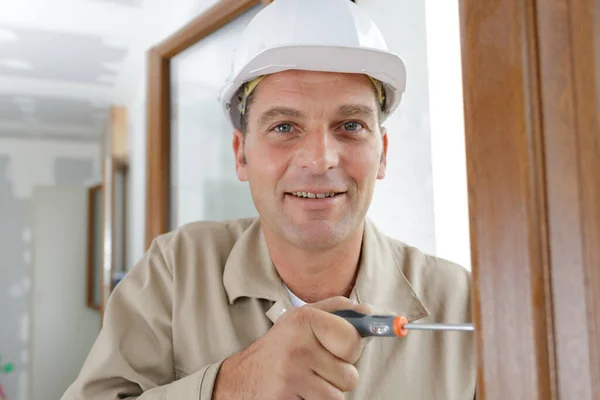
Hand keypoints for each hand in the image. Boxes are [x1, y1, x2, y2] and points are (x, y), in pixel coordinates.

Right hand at [213, 296, 373, 399]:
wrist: (240, 380)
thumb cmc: (280, 348)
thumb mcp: (301, 319)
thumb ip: (336, 310)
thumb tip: (369, 311)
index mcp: (305, 318)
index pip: (353, 341)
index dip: (350, 350)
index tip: (338, 349)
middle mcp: (298, 344)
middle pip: (350, 375)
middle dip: (339, 375)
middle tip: (317, 367)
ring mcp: (291, 374)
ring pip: (338, 396)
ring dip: (327, 393)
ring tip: (306, 381)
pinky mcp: (287, 398)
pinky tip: (299, 393)